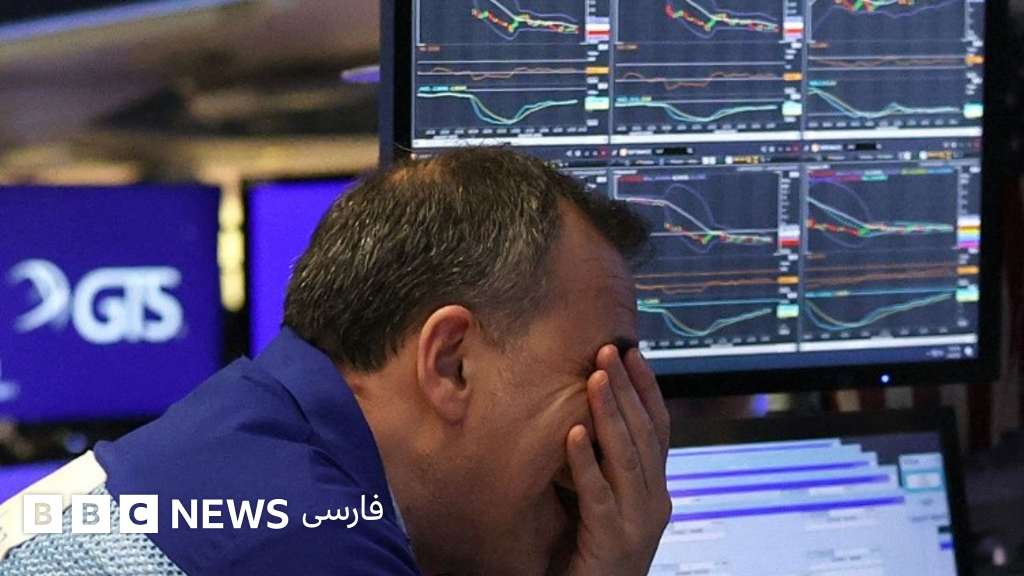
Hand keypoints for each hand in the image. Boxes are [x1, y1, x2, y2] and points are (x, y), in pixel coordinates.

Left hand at [555, 345, 670, 575]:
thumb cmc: (592, 554)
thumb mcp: (607, 504)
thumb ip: (607, 468)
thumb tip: (588, 417)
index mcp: (655, 491)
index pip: (659, 429)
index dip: (647, 390)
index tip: (634, 354)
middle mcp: (655, 503)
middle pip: (645, 434)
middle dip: (627, 389)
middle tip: (609, 351)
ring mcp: (637, 523)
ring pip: (627, 457)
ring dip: (609, 413)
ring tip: (595, 378)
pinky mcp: (612, 541)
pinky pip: (599, 495)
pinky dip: (586, 462)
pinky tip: (574, 434)